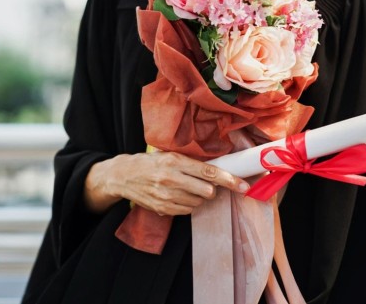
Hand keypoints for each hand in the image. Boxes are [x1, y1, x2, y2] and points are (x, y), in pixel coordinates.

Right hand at [84, 151, 249, 214]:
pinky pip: (187, 210)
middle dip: (211, 190)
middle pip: (207, 192)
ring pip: (198, 202)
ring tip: (185, 188)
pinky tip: (177, 196)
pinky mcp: (163, 208)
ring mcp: (166, 196)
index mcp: (175, 162)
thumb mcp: (169, 155)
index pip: (209, 173)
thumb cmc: (149, 163)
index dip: (229, 180)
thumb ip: (191, 162)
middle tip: (205, 185)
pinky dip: (187, 204)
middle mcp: (171, 179)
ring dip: (198, 197)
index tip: (243, 185)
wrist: (123, 176)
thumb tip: (218, 169)